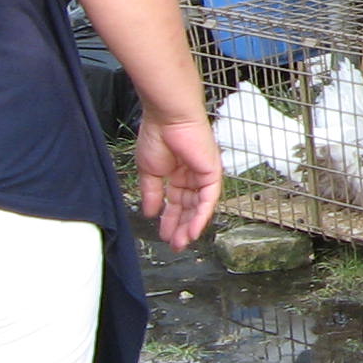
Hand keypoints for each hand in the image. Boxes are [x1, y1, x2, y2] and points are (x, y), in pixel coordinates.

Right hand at [136, 115, 222, 250]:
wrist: (167, 118)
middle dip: (180, 227)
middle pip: (189, 207)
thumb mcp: (149, 171)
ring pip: (199, 207)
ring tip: (181, 242)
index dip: (169, 219)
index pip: (176, 202)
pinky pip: (209, 199)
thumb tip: (149, 212)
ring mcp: (203, 174)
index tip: (163, 234)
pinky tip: (193, 230)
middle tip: (174, 245)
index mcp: (177, 173)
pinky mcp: (212, 172)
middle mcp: (192, 176)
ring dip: (191, 226)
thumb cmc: (157, 135)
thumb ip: (151, 193)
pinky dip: (201, 215)